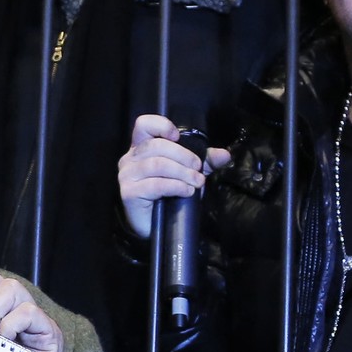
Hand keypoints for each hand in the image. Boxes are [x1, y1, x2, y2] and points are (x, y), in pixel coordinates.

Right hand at [116, 115, 226, 239]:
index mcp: (141, 148)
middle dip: (183, 156)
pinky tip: (186, 191)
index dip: (161, 125)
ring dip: (182, 173)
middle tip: (198, 169)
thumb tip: (225, 155)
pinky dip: (175, 186)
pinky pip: (155, 184)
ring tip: (196, 182)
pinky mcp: (129, 193)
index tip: (178, 137)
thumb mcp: (188, 172)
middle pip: (156, 146)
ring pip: (157, 164)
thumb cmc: (167, 195)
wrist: (153, 226)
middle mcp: (130, 158)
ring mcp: (127, 176)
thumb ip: (205, 161)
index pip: (143, 125)